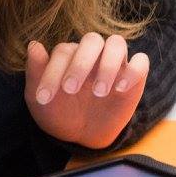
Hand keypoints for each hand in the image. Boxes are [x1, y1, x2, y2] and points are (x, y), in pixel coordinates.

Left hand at [25, 34, 149, 148]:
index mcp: (70, 54)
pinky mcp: (134, 78)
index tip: (44, 97)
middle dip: (80, 63)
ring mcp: (115, 63)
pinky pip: (142, 62)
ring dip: (108, 64)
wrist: (81, 136)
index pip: (64, 51)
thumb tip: (33, 45)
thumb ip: (35, 72)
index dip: (52, 72)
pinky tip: (120, 89)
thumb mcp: (39, 98)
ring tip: (99, 92)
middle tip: (70, 89)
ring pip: (117, 43)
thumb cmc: (59, 112)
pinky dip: (133, 71)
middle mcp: (93, 54)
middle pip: (92, 40)